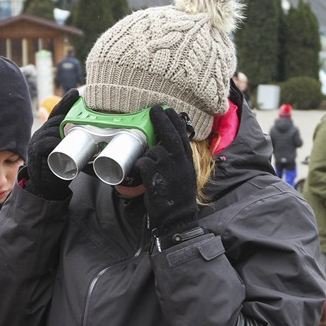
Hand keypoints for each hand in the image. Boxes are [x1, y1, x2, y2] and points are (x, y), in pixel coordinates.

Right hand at [25, 89, 79, 199]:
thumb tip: (95, 135)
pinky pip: (47, 143)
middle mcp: (41, 134)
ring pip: (52, 130)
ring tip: (74, 132)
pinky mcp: (36, 153)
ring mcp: (37, 143)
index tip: (76, 92)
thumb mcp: (71, 153)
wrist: (47, 189)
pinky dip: (55, 142)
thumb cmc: (61, 170)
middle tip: (82, 111)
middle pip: (56, 120)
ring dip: (63, 130)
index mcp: (49, 132)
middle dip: (68, 116)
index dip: (66, 103)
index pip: (57, 114)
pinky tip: (61, 143)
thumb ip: (77, 143)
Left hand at [134, 106, 198, 236]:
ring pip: (151, 151)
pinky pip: (142, 162)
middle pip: (169, 133)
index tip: (169, 110)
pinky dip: (139, 168)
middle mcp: (178, 159)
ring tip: (151, 174)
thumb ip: (176, 160)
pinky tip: (141, 176)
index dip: (174, 120)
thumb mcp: (184, 174)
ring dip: (147, 159)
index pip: (181, 134)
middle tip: (155, 109)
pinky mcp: (154, 174)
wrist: (177, 215)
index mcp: (187, 159)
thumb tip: (165, 149)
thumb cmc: (179, 197)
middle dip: (161, 118)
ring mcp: (166, 165)